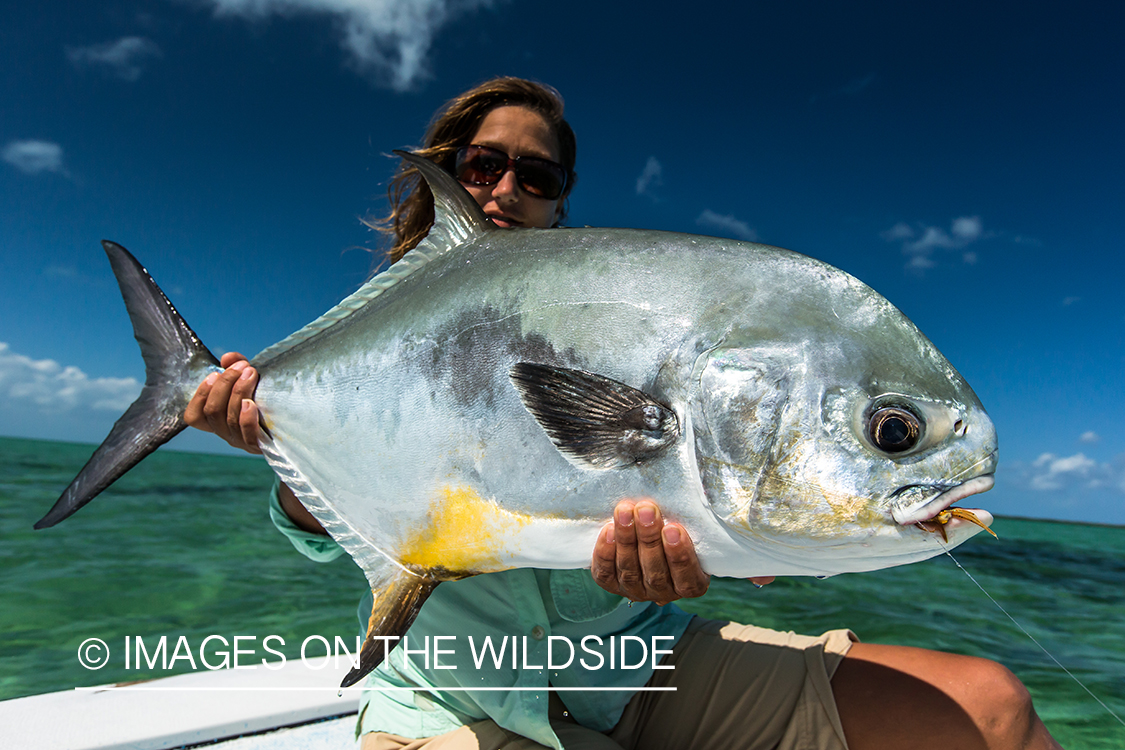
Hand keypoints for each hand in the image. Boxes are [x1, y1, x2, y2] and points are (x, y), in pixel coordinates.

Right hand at [184, 351, 262, 453]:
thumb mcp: (248, 379)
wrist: (291, 421)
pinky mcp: (257, 445)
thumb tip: (227, 358)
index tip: (214, 373)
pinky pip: (247, 433)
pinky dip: (246, 417)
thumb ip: (236, 366)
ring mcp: (239, 440)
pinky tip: (251, 403)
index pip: (194, 416)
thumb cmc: (264, 398)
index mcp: (216, 420)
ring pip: (229, 418)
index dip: (199, 395)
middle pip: (213, 411)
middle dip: (225, 384)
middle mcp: (224, 432)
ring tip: (251, 373)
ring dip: (238, 391)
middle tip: (242, 366)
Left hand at [590, 498, 710, 604]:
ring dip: (626, 539)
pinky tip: (609, 529)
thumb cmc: (676, 529)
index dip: (680, 555)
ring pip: (629, 570)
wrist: (647, 537)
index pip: (687, 577)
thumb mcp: (692, 528)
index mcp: (691, 584)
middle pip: (655, 571)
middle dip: (649, 538)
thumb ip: (692, 518)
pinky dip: (606, 552)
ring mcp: (636, 590)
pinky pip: (606, 573)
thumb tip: (697, 488)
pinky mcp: (612, 584)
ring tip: (624, 511)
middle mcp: (664, 592)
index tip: (674, 528)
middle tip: (645, 510)